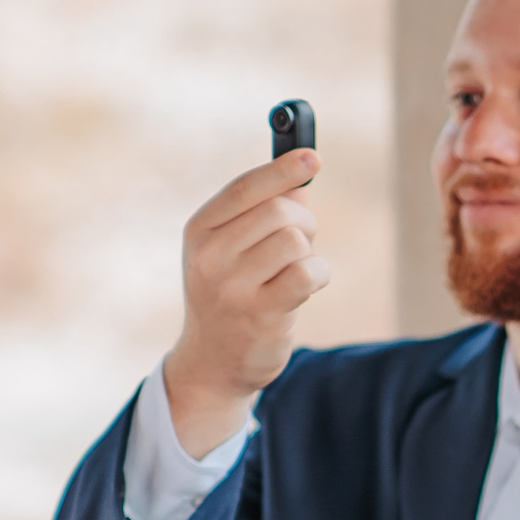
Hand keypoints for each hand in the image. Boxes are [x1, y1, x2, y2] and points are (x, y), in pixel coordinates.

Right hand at [163, 149, 329, 457]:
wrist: (213, 362)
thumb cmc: (231, 294)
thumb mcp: (230, 249)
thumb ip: (260, 213)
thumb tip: (301, 180)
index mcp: (200, 231)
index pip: (245, 188)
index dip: (283, 169)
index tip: (313, 157)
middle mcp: (211, 256)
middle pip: (280, 212)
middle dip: (304, 221)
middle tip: (302, 241)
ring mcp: (234, 288)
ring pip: (296, 241)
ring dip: (310, 252)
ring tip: (297, 270)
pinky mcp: (262, 315)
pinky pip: (308, 273)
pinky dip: (319, 275)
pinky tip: (307, 287)